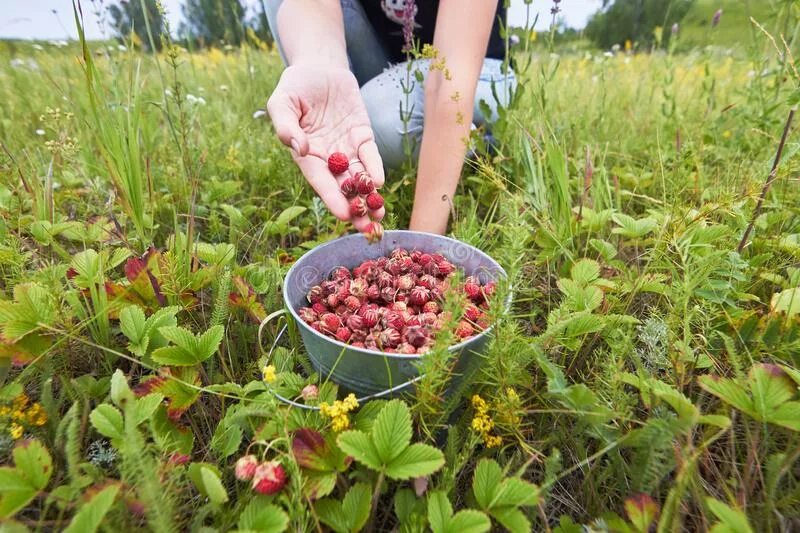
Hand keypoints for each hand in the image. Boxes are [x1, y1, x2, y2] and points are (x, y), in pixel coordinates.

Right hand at [267, 64, 384, 231]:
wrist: (318, 66)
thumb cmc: (294, 87)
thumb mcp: (282, 102)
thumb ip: (286, 126)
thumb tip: (299, 148)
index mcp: (306, 156)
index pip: (320, 181)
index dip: (332, 199)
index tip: (343, 215)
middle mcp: (328, 157)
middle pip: (343, 187)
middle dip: (356, 207)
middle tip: (367, 228)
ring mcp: (346, 147)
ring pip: (359, 176)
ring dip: (369, 196)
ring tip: (379, 215)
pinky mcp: (362, 135)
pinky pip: (369, 154)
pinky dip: (374, 167)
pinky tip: (379, 182)